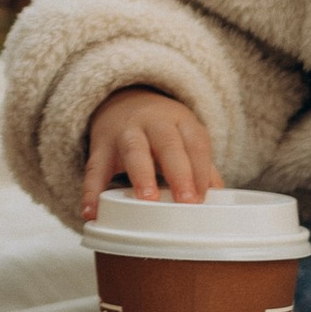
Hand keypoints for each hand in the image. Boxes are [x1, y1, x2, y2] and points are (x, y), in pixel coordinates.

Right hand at [82, 88, 222, 214]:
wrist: (121, 99)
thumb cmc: (160, 129)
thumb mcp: (184, 138)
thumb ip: (200, 166)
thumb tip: (219, 199)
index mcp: (180, 121)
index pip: (195, 143)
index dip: (201, 170)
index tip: (203, 199)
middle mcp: (153, 123)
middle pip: (168, 143)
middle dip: (178, 171)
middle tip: (186, 200)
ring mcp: (125, 132)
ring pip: (134, 149)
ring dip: (141, 174)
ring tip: (146, 199)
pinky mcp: (100, 146)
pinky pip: (95, 168)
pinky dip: (91, 191)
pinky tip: (92, 211)